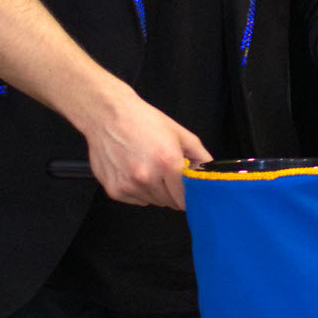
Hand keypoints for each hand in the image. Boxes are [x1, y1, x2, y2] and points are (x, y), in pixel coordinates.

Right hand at [82, 87, 210, 209]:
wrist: (107, 115)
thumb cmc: (143, 121)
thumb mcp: (179, 133)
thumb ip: (200, 155)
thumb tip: (210, 172)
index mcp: (168, 163)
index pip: (186, 198)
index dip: (190, 196)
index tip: (190, 191)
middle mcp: (147, 178)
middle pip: (170, 202)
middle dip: (173, 191)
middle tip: (168, 174)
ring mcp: (129, 186)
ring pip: (153, 201)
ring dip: (156, 191)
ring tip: (149, 169)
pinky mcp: (114, 190)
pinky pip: (136, 200)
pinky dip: (139, 191)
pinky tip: (134, 172)